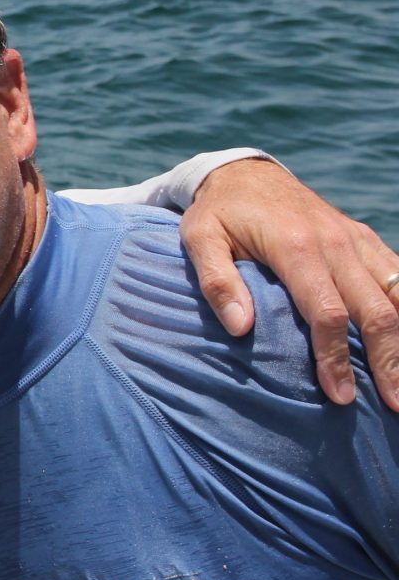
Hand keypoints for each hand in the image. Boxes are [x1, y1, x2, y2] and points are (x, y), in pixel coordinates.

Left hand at [181, 159, 398, 410]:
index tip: (339, 396)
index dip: (335, 357)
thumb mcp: (199, 238)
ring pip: (398, 295)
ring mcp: (356, 240)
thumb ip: (215, 280)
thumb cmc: (219, 213)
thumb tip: (239, 328)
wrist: (246, 173)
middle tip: (394, 406)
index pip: (327, 312)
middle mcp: (336, 242)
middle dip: (389, 361)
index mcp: (295, 246)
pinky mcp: (366, 240)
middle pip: (376, 310)